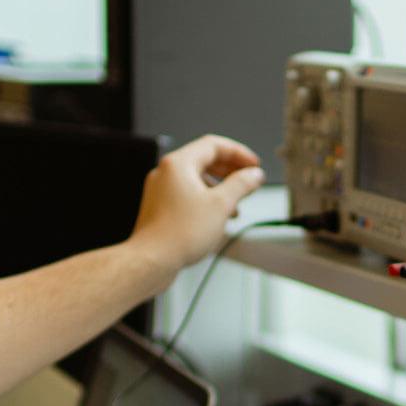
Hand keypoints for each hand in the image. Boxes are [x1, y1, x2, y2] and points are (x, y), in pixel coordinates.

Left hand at [127, 135, 266, 268]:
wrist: (152, 261)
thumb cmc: (178, 234)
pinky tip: (216, 218)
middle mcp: (165, 173)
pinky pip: (186, 195)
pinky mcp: (159, 208)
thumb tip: (253, 175)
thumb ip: (241, 185)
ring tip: (235, 204)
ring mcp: (160, 191)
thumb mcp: (221, 205)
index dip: (239, 153)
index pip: (214, 145)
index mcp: (178, 164)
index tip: (253, 165)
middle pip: (204, 160)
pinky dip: (205, 200)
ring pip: (196, 180)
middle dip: (230, 171)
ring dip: (219, 188)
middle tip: (248, 181)